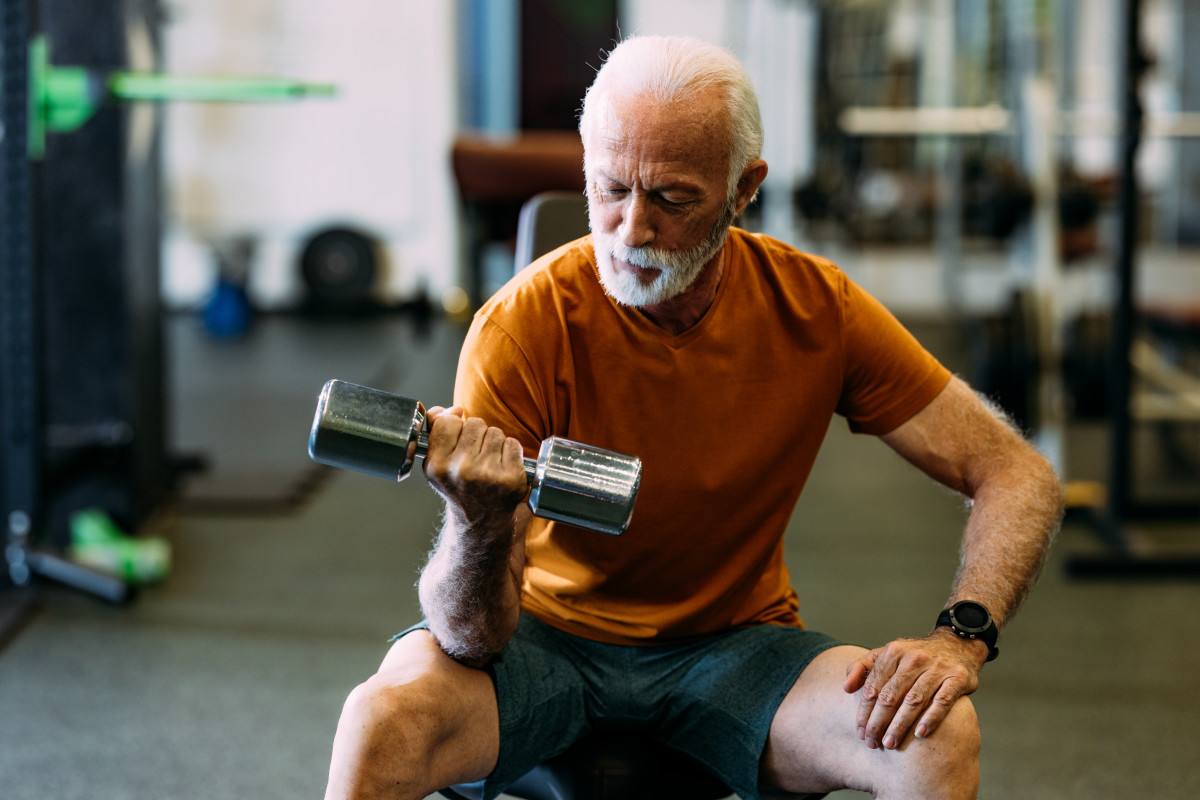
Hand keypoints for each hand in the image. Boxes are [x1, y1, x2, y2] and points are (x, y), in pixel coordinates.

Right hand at [421, 406, 529, 527]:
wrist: (480, 519)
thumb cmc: (459, 484)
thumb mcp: (437, 461)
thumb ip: (437, 429)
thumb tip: (453, 409)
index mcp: (437, 465)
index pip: (448, 421)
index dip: (456, 425)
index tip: (458, 437)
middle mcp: (461, 471)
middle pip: (475, 423)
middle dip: (477, 434)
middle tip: (475, 455)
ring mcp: (487, 475)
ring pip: (495, 432)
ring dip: (494, 443)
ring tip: (489, 462)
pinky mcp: (511, 478)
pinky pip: (513, 443)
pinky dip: (510, 451)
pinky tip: (502, 467)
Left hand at [843, 630, 986, 749]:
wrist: (956, 646)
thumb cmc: (914, 657)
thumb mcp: (886, 654)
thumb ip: (862, 667)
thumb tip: (846, 688)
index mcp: (893, 652)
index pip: (873, 687)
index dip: (864, 711)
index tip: (860, 732)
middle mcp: (914, 658)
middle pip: (890, 696)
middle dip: (878, 722)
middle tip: (873, 742)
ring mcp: (937, 668)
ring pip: (913, 700)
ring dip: (900, 725)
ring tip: (890, 743)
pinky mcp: (957, 678)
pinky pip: (942, 701)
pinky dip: (930, 718)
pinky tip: (919, 734)